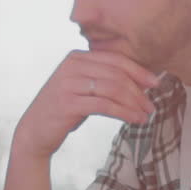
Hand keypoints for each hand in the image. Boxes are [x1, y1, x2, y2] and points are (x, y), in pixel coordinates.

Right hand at [13, 50, 159, 159]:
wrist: (34, 131)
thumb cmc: (63, 111)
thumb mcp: (82, 89)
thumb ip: (103, 80)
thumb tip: (140, 82)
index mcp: (76, 57)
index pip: (115, 59)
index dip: (138, 71)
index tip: (156, 83)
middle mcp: (71, 66)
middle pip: (116, 74)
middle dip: (138, 90)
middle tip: (151, 106)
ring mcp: (68, 83)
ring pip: (112, 89)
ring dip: (133, 103)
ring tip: (146, 115)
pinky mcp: (68, 102)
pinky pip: (104, 105)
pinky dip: (123, 112)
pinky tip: (134, 120)